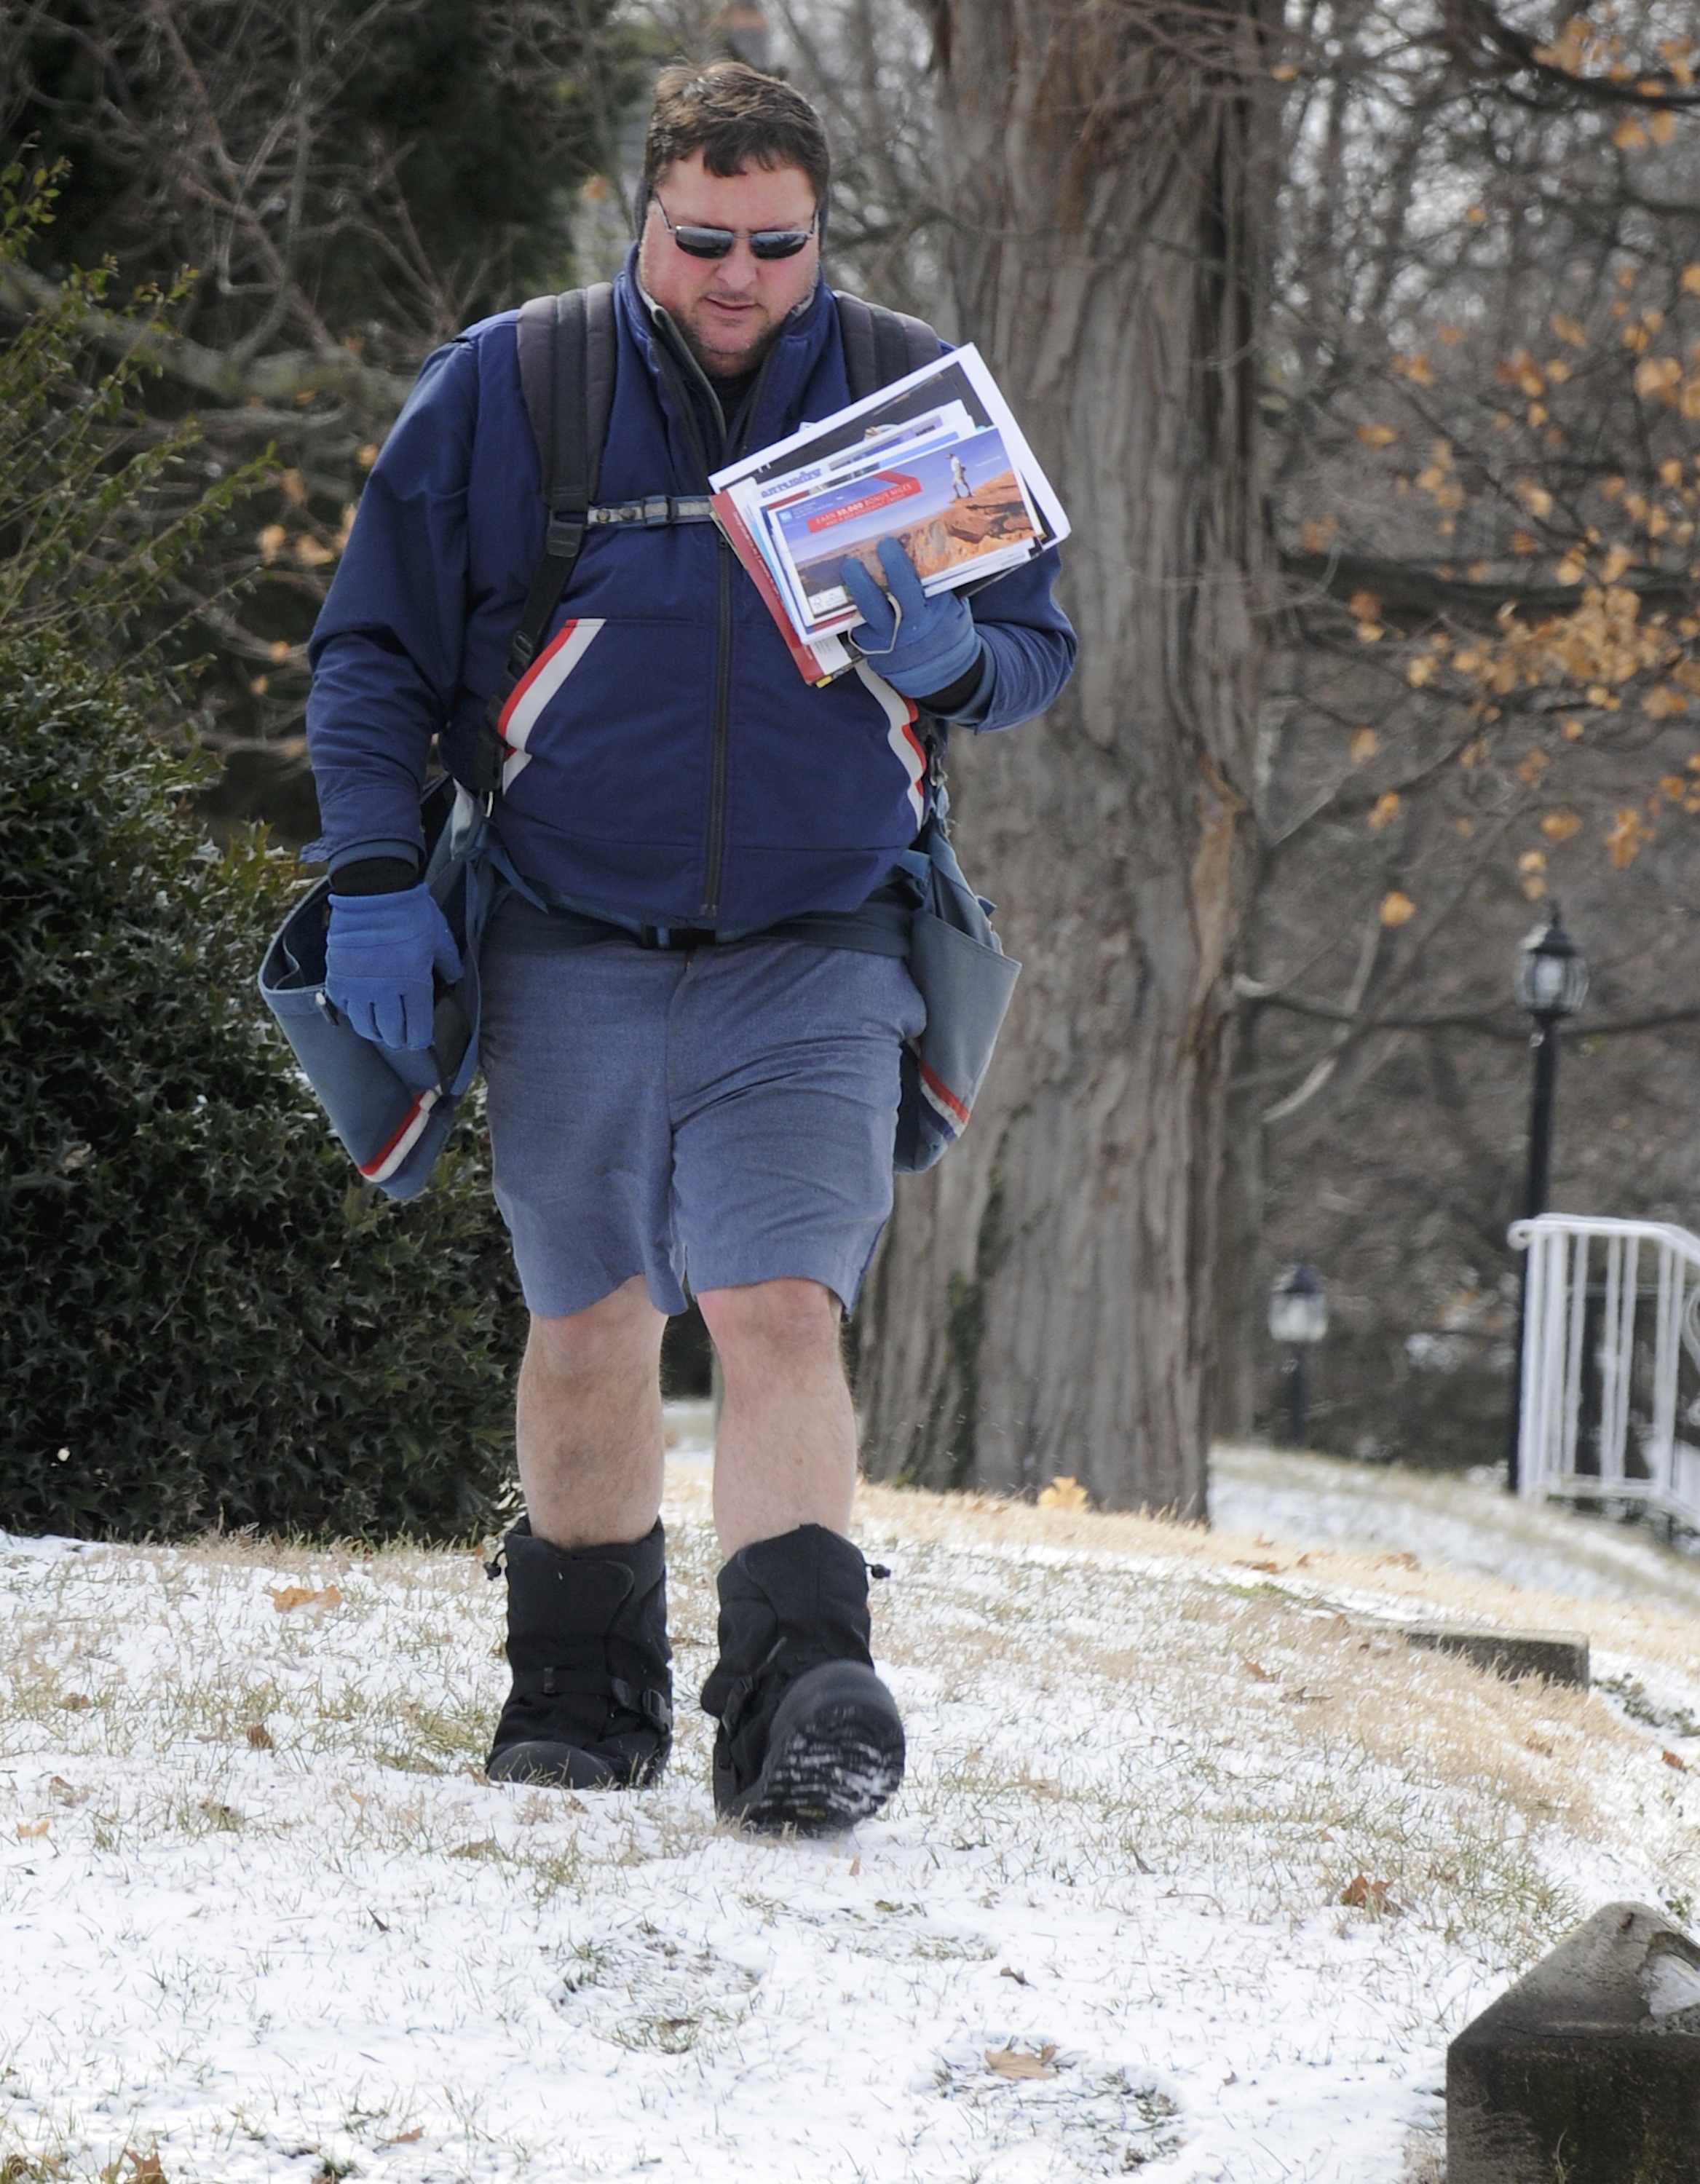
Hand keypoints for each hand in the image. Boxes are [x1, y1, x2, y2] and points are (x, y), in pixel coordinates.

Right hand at [324, 882, 461, 1050]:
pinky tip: (359, 1010)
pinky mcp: (338, 975)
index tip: (420, 1040)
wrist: (373, 888)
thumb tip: (454, 979)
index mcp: (414, 982)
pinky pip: (342, 1007)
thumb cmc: (411, 910)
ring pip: (364, 1025)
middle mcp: (385, 990)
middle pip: (390, 1032)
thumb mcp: (439, 936)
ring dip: (375, 1031)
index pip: (417, 1027)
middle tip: (401, 1039)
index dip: (419, 1039)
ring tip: (380, 1029)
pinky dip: (352, 1012)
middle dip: (398, 1040)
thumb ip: (448, 962)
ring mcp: (358, 985)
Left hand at [840, 537, 982, 701]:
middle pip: (876, 604)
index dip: (896, 566)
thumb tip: (925, 549)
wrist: (945, 674)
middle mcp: (903, 631)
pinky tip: (845, 587)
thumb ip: (939, 587)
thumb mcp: (954, 609)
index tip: (886, 544)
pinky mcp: (870, 650)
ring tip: (846, 568)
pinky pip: (857, 625)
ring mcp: (883, 643)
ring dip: (852, 592)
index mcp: (928, 617)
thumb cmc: (950, 631)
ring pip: (862, 615)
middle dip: (863, 582)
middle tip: (852, 561)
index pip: (909, 588)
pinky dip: (852, 605)